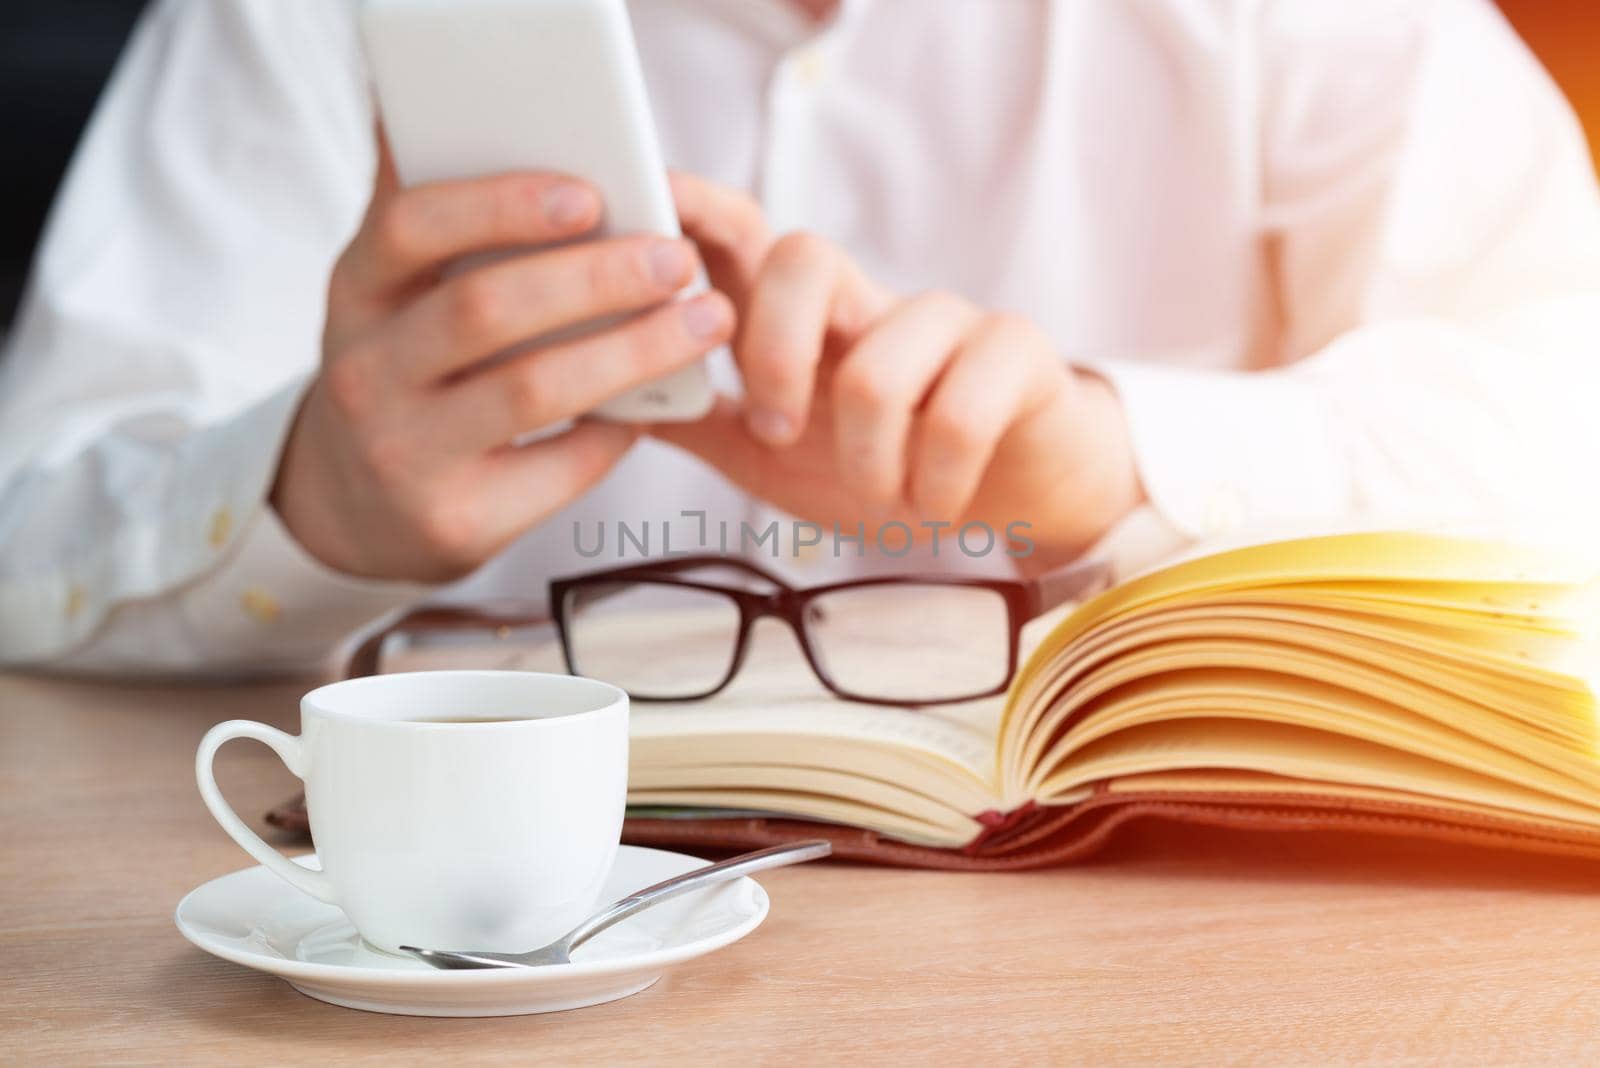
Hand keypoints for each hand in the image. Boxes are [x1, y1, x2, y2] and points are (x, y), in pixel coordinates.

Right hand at [272, 138, 734, 581]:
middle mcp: (363, 371)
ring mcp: (402, 452)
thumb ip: (436, 221)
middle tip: (678, 258)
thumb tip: (473, 112)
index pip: (411, 227)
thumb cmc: (405, 373)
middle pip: (486, 310)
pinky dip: (616, 431)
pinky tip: (656, 407)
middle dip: (596, 278)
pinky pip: (557, 468)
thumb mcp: (393, 298)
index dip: (501, 206)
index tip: (591, 193)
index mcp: (355, 292)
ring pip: (532, 390)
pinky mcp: (452, 522)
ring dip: (633, 351)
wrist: (351, 511)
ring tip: (704, 321)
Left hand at [654, 175, 1142, 558]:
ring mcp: (946, 320)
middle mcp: (869, 301)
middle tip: (775, 432)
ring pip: (879, 363)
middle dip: (773, 354)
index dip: (699, 210)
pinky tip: (935, 502)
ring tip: (881, 496)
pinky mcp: (1014, 353)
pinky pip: (961, 411)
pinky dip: (936, 479)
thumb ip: (703, 425)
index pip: (747, 238)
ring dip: (866, 460)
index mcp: (805, 320)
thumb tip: (606, 403)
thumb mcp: (774, 461)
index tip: (653, 202)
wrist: (1012, 499)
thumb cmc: (891, 467)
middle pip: (805, 257)